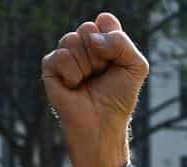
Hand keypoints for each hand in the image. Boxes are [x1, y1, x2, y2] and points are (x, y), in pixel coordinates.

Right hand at [41, 12, 148, 166]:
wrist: (103, 124)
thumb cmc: (119, 98)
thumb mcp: (136, 66)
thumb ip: (122, 42)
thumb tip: (92, 38)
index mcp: (103, 41)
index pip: (105, 21)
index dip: (111, 38)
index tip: (115, 60)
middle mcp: (83, 45)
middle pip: (88, 28)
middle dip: (100, 54)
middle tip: (101, 74)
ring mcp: (66, 55)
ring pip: (72, 40)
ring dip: (86, 66)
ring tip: (87, 82)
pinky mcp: (50, 68)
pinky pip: (60, 56)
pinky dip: (72, 74)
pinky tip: (74, 86)